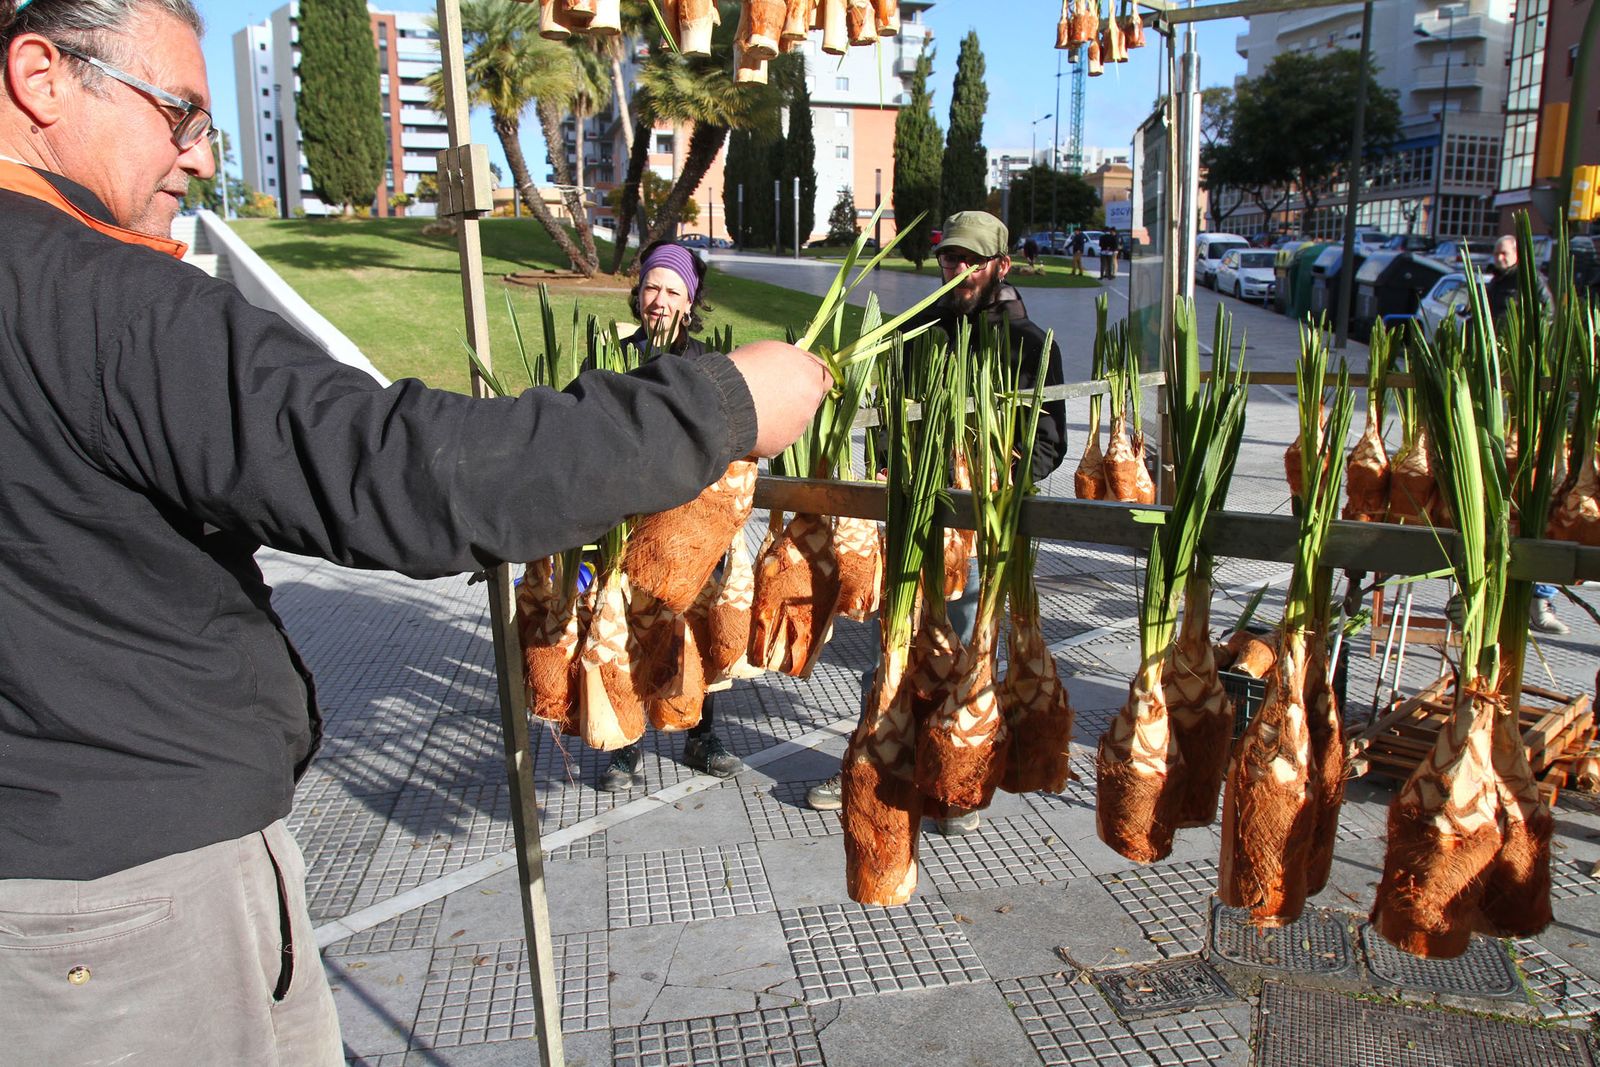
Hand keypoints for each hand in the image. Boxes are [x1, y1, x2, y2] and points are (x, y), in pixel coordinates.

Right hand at [726, 340, 830, 457]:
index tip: (797, 379)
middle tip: (770, 394)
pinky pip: (777, 437)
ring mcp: (797, 427)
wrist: (724, 401)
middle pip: (809, 401)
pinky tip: (751, 424)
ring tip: (756, 410)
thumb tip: (796, 367)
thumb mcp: (773, 350)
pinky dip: (768, 433)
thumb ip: (793, 361)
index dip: (810, 379)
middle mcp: (810, 404)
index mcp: (811, 377)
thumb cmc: (747, 368)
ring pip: (793, 421)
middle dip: (795, 399)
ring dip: (781, 417)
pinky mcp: (782, 445)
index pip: (825, 379)